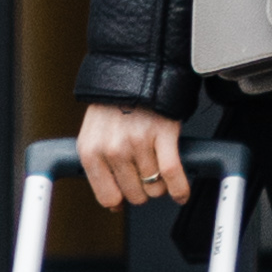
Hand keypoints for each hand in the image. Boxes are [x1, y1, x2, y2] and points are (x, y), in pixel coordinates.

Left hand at [75, 102, 188, 216]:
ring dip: (160, 185)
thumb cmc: (115, 102)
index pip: (107, 196)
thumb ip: (99, 167)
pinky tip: (180, 192)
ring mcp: (139, 142)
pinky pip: (172, 174)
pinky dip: (179, 188)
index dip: (120, 200)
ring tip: (158, 169)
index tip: (126, 196)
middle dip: (142, 190)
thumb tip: (113, 203)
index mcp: (91, 151)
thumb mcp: (94, 133)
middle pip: (134, 194)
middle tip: (144, 175)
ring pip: (154, 187)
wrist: (136, 69)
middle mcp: (113, 149)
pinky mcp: (163, 134)